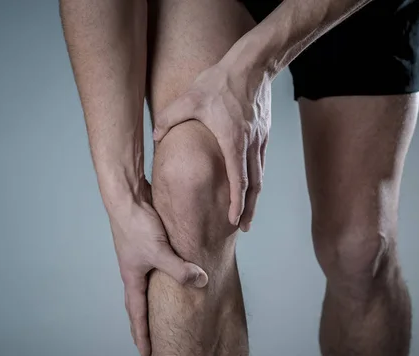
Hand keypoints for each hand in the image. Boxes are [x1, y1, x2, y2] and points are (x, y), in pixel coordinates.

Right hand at [109, 181, 207, 355]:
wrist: (126, 196)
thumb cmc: (137, 225)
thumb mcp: (160, 251)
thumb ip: (180, 269)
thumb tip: (202, 282)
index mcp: (132, 277)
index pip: (137, 313)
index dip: (143, 334)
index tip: (147, 354)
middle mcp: (133, 269)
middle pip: (138, 303)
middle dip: (145, 323)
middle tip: (151, 340)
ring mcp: (138, 256)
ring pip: (147, 284)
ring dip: (152, 300)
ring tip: (162, 311)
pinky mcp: (145, 242)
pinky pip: (155, 265)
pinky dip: (162, 276)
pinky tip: (173, 273)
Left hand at [153, 60, 270, 231]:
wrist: (252, 64)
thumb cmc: (220, 81)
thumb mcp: (190, 98)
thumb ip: (169, 119)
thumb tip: (155, 136)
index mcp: (232, 141)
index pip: (238, 181)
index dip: (236, 203)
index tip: (233, 220)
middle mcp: (249, 145)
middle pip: (253, 185)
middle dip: (248, 209)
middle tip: (243, 227)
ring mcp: (259, 140)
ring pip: (260, 176)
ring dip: (254, 198)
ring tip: (248, 214)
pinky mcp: (263, 133)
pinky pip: (260, 163)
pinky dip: (256, 179)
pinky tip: (251, 186)